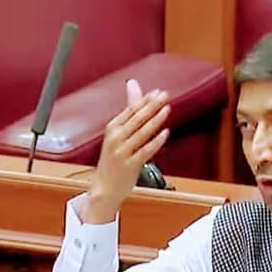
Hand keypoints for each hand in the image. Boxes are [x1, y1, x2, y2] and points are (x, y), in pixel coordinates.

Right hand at [81, 80, 171, 223]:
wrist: (104, 187)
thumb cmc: (114, 158)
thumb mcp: (118, 133)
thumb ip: (129, 110)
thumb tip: (133, 84)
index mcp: (112, 128)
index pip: (130, 110)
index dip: (145, 100)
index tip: (158, 91)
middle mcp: (116, 138)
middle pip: (136, 119)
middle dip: (151, 106)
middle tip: (164, 95)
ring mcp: (123, 152)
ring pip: (142, 133)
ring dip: (155, 120)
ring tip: (167, 109)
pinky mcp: (130, 165)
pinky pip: (145, 151)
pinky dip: (156, 141)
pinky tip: (165, 133)